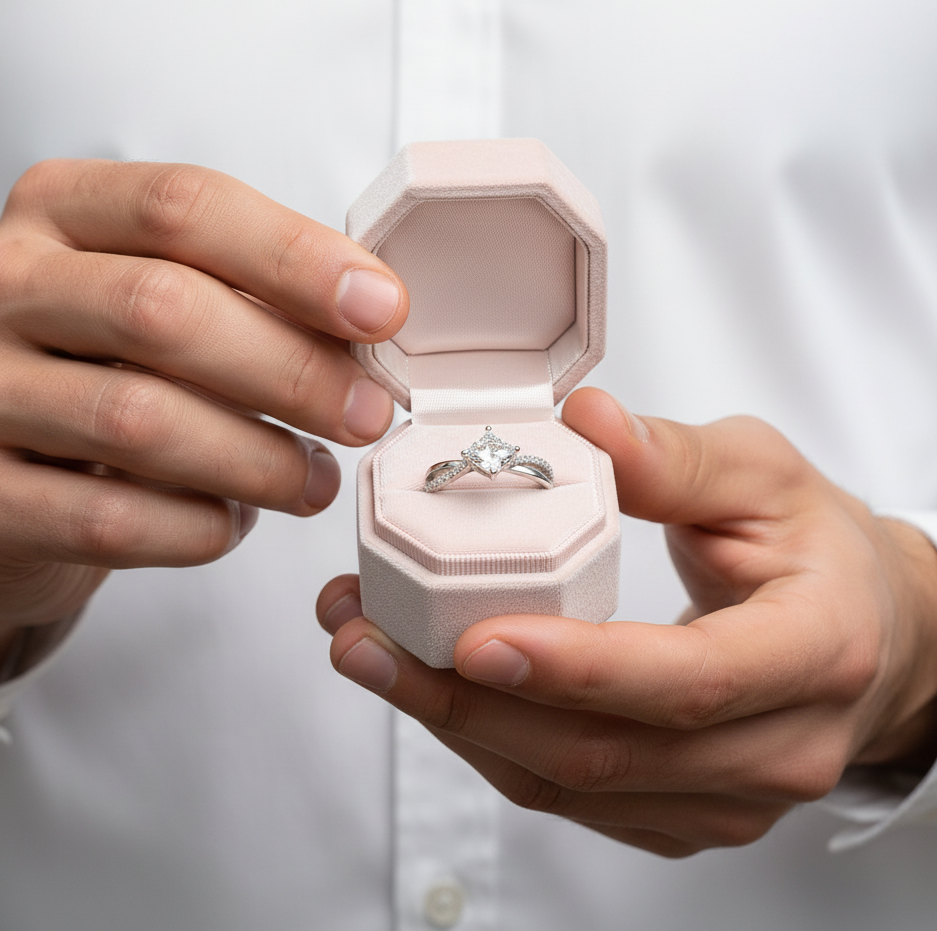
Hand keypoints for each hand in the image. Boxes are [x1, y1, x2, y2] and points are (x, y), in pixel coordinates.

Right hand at [0, 159, 406, 691]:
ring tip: (314, 482)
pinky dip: (198, 527)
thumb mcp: (174, 305)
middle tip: (363, 414)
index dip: (296, 257)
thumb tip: (371, 319)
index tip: (382, 310)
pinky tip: (232, 521)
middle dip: (290, 369)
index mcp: (58, 210)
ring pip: (139, 420)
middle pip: (162, 309)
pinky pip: (110, 518)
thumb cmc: (111, 375)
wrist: (9, 481)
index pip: (184, 206)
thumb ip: (257, 296)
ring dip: (257, 460)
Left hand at [319, 387, 936, 856]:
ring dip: (454, 725)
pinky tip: (428, 686)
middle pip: (603, 753)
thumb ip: (676, 455)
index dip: (578, 668)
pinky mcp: (682, 812)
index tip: (475, 638)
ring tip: (369, 652)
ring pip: (569, 786)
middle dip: (467, 704)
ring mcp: (725, 797)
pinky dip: (487, 744)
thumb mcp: (765, 475)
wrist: (868, 634)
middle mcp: (776, 747)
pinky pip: (567, 797)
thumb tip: (584, 421)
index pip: (688, 682)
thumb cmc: (819, 549)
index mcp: (812, 652)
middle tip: (365, 639)